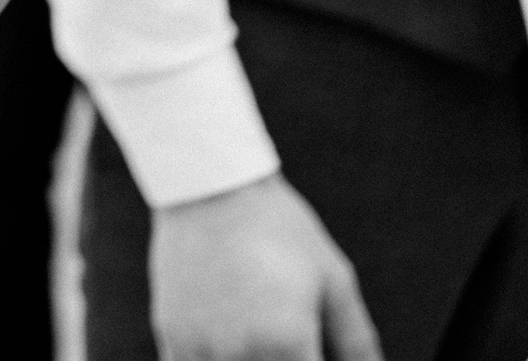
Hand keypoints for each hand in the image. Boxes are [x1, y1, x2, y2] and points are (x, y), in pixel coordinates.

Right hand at [151, 175, 382, 360]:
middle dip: (287, 359)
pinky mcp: (171, 335)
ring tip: (262, 332)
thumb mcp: (332, 278)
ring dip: (250, 360)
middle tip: (291, 335)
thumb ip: (356, 339)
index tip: (313, 346)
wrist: (210, 185)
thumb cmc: (279, 227)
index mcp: (288, 344)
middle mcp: (242, 353)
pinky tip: (230, 341)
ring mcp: (201, 347)